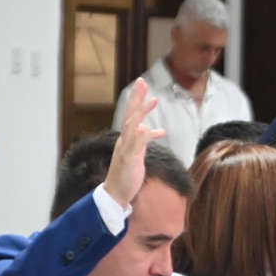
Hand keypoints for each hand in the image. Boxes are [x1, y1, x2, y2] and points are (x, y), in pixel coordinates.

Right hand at [104, 80, 165, 207]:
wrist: (115, 194)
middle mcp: (123, 140)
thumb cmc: (125, 175)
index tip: (141, 85)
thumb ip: (141, 141)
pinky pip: (138, 144)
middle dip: (136, 98)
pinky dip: (147, 135)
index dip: (136, 100)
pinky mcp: (129, 159)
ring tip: (154, 100)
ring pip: (132, 125)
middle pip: (129, 115)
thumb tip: (147, 128)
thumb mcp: (136, 154)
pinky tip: (160, 131)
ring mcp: (125, 149)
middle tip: (141, 81)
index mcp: (125, 139)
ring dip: (142, 112)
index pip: (130, 115)